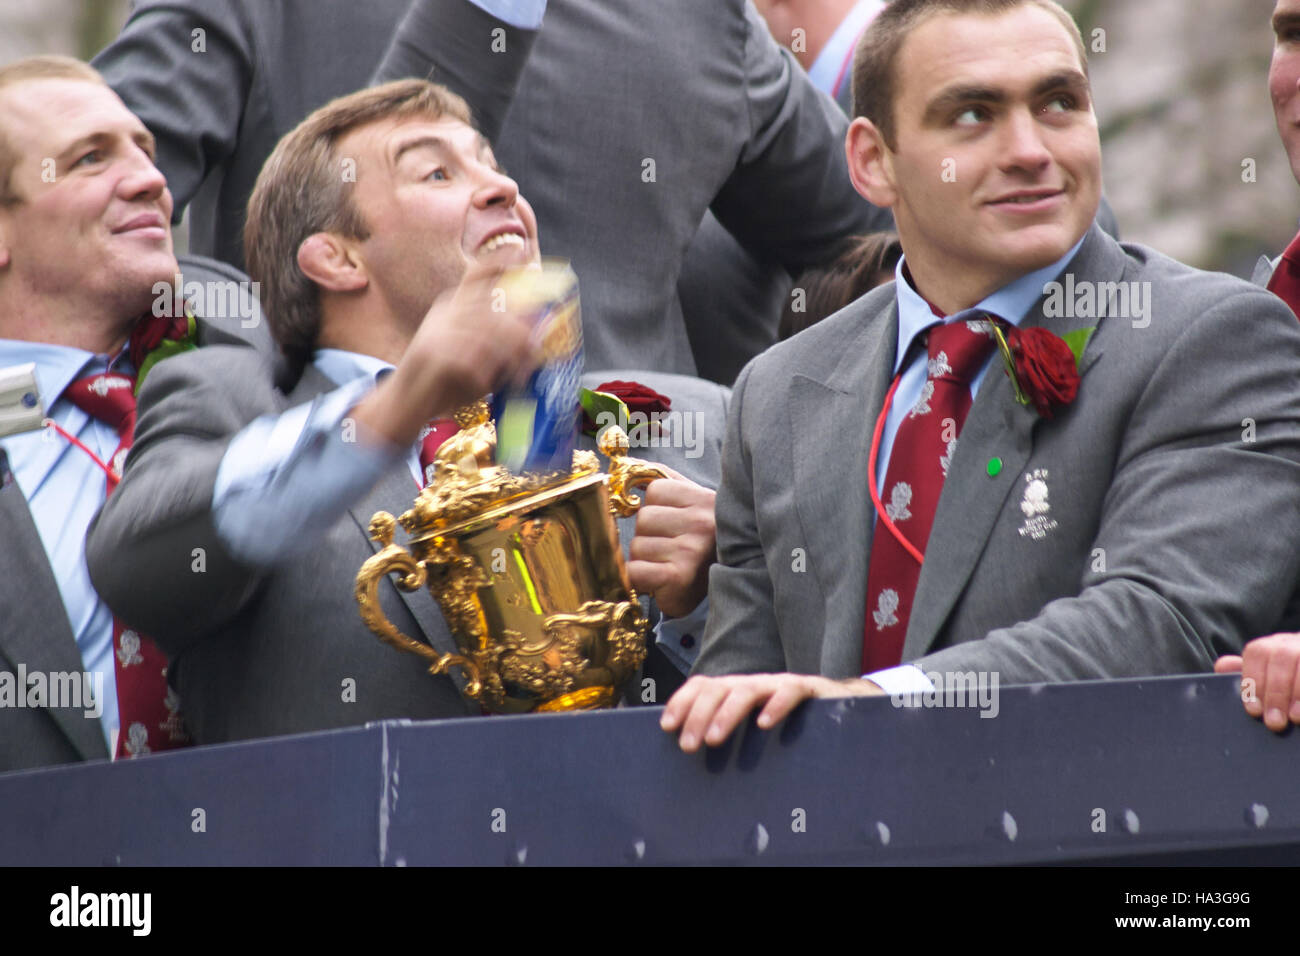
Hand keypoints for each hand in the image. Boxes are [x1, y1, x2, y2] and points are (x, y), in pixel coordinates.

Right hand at [352, 257, 541, 444]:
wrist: (405, 403)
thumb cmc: (446, 383)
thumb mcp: (477, 360)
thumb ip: (502, 347)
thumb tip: (536, 336)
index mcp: (453, 306)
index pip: (477, 274)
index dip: (498, 260)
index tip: (520, 250)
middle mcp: (445, 312)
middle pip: (494, 313)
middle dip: (520, 337)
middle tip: (535, 357)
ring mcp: (437, 331)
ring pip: (487, 338)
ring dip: (506, 361)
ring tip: (516, 378)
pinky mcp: (432, 354)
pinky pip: (471, 362)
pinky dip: (483, 377)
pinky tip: (482, 386)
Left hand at [626, 467, 715, 618]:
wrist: (731, 587)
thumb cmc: (705, 544)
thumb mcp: (696, 504)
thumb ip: (668, 481)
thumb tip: (631, 465)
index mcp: (704, 500)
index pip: (655, 491)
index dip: (657, 509)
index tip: (674, 526)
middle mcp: (701, 522)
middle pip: (643, 518)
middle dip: (649, 536)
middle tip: (670, 550)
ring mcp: (690, 550)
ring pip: (637, 546)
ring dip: (645, 559)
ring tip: (668, 565)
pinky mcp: (679, 577)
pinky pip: (635, 571)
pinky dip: (641, 579)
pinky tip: (661, 581)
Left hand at [660, 672, 882, 751]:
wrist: (844, 706)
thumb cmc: (793, 725)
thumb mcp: (756, 731)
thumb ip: (731, 734)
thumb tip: (693, 753)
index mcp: (737, 691)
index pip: (702, 686)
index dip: (681, 702)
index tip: (665, 727)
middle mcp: (754, 683)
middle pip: (718, 688)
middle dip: (697, 715)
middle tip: (687, 746)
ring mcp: (779, 684)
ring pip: (746, 689)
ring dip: (726, 714)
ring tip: (713, 739)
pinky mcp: (809, 689)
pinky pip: (790, 691)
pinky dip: (776, 705)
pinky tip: (764, 724)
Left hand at [1215, 633, 1299, 732]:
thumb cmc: (1290, 675)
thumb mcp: (1269, 673)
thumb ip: (1249, 672)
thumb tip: (1221, 667)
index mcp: (1274, 645)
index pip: (1257, 652)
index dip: (1253, 680)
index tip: (1254, 709)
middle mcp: (1294, 642)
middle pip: (1282, 656)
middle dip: (1275, 691)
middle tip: (1274, 721)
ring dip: (1297, 691)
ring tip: (1294, 717)